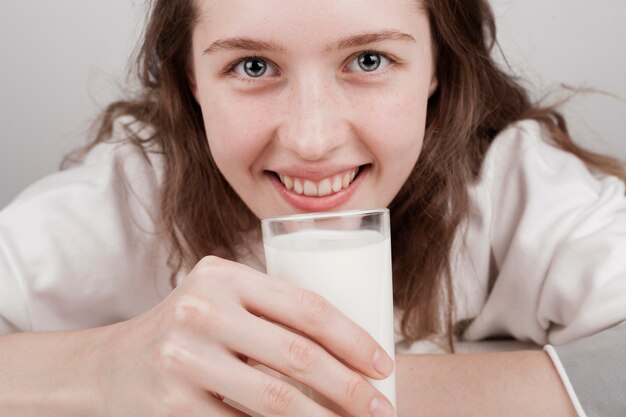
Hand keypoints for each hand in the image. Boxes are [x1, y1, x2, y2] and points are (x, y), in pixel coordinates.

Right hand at [96, 256, 394, 416]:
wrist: (110, 365)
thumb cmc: (187, 329)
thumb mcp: (222, 300)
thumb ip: (270, 311)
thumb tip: (349, 352)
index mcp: (224, 276)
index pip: (306, 307)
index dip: (352, 339)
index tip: (382, 365)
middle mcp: (201, 310)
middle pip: (298, 356)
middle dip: (351, 388)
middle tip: (381, 409)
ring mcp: (183, 359)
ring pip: (276, 400)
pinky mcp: (171, 405)